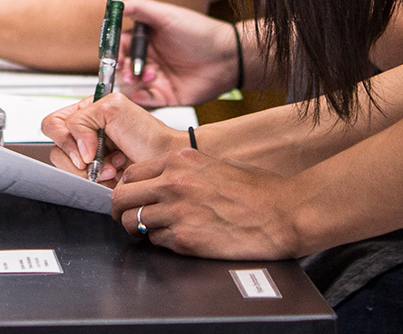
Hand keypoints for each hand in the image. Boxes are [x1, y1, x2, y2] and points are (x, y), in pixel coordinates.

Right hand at [42, 91, 182, 183]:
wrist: (163, 159)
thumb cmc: (146, 133)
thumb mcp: (113, 108)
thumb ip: (83, 119)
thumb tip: (78, 150)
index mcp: (85, 113)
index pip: (54, 123)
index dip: (66, 138)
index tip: (88, 148)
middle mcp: (83, 134)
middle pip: (57, 149)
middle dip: (81, 157)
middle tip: (101, 158)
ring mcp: (87, 158)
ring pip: (66, 169)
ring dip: (92, 171)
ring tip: (113, 166)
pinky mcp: (93, 178)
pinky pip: (80, 184)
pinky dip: (98, 182)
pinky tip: (114, 175)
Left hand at [112, 150, 298, 258]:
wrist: (281, 212)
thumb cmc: (256, 188)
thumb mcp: (215, 163)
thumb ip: (185, 169)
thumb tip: (165, 178)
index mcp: (180, 160)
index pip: (131, 172)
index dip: (126, 187)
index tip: (129, 195)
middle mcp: (173, 183)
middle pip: (121, 197)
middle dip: (120, 209)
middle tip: (127, 217)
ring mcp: (177, 212)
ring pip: (133, 223)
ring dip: (138, 228)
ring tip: (151, 231)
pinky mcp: (185, 240)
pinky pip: (156, 242)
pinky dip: (160, 242)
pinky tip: (176, 238)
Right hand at [116, 0, 242, 106]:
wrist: (227, 57)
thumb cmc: (198, 32)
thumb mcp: (166, 15)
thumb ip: (139, 8)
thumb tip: (114, 3)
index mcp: (147, 39)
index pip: (120, 45)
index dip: (113, 50)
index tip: (111, 55)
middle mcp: (149, 58)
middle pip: (123, 67)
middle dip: (121, 69)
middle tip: (127, 70)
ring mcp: (157, 78)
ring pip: (132, 85)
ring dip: (132, 82)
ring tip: (148, 76)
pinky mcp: (166, 96)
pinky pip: (147, 100)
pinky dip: (142, 98)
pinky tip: (145, 92)